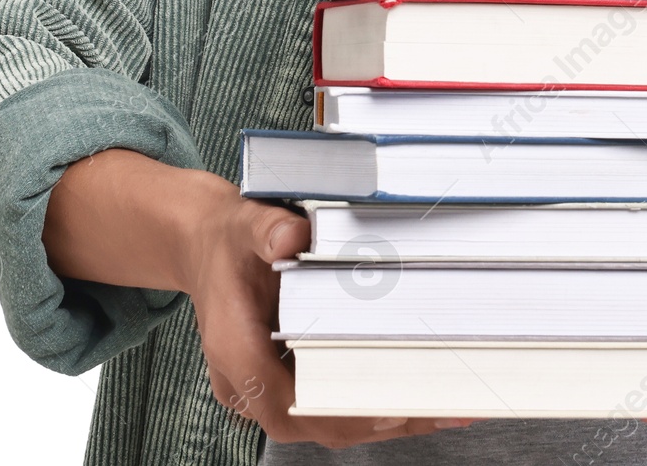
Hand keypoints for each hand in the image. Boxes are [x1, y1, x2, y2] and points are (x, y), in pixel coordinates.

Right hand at [44, 150, 476, 447]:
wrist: (204, 247)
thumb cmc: (228, 241)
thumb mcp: (245, 223)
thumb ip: (268, 230)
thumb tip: (296, 236)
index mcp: (232, 347)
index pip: (282, 397)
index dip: (336, 406)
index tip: (388, 405)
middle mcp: (245, 378)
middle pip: (312, 421)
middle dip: (376, 420)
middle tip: (436, 407)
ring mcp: (263, 387)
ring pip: (324, 422)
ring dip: (381, 418)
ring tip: (441, 408)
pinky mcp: (282, 382)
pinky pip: (327, 406)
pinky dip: (370, 405)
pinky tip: (414, 395)